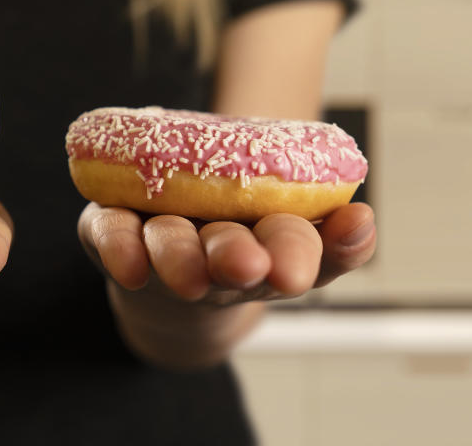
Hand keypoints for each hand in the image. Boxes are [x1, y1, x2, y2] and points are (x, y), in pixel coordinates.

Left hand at [78, 202, 375, 306]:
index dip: (320, 250)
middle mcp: (218, 259)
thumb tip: (357, 214)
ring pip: (174, 254)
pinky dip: (121, 248)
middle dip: (240, 259)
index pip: (301, 252)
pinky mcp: (115, 236)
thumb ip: (317, 201)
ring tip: (187, 270)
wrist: (159, 250)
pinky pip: (114, 240)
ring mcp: (165, 252)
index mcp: (268, 246)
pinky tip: (127, 262)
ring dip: (179, 259)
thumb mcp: (279, 203)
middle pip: (234, 262)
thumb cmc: (230, 218)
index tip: (338, 234)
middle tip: (246, 265)